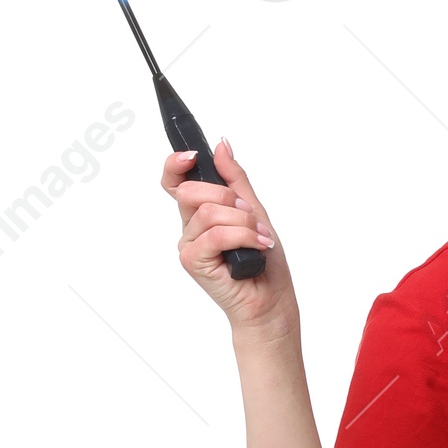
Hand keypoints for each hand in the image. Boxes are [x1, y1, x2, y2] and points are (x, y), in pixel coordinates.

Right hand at [160, 141, 295, 336]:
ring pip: (209, 212)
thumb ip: (235, 178)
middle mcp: (190, 227)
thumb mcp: (254, 209)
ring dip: (243, 221)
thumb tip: (221, 146)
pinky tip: (257, 246)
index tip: (192, 155)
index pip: (176, 181)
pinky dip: (243, 236)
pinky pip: (215, 234)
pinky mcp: (193, 261)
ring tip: (259, 236)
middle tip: (250, 215)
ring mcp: (189, 245)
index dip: (176, 164)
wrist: (271, 301)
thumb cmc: (265, 262)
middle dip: (228, 197)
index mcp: (200, 212)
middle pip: (191, 191)